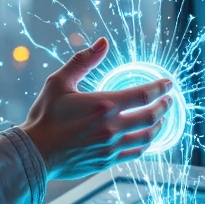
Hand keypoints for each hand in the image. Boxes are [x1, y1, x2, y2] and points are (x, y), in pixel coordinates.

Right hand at [19, 38, 171, 180]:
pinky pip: (135, 153)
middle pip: (151, 116)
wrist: (34, 152)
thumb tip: (103, 42)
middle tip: (170, 100)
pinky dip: (146, 144)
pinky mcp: (107, 161)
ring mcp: (111, 146)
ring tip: (162, 119)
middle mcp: (112, 127)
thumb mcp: (59, 82)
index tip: (168, 83)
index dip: (160, 87)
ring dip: (159, 126)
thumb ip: (83, 61)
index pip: (144, 94)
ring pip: (147, 137)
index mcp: (104, 104)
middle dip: (165, 106)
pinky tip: (146, 139)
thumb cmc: (45, 116)